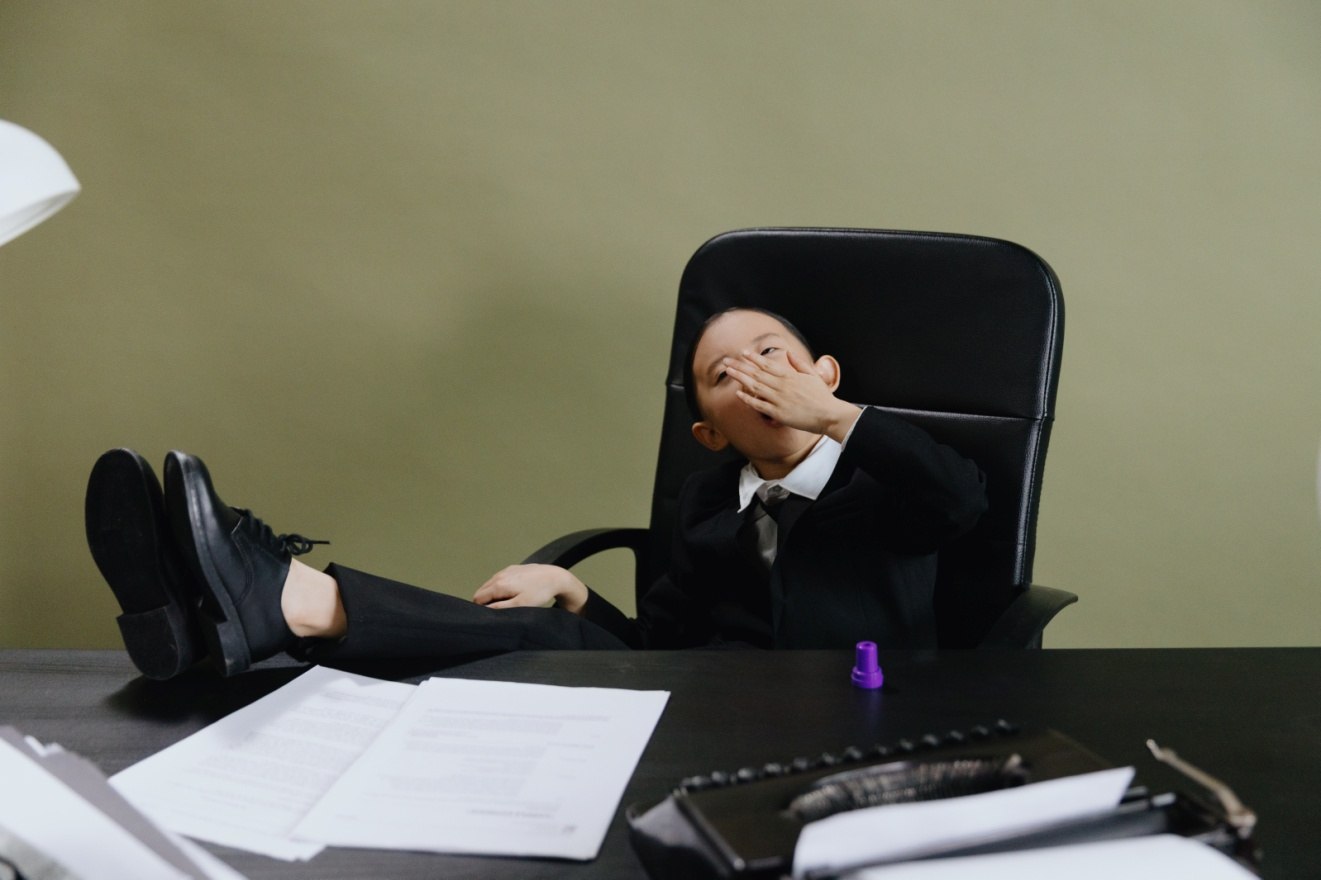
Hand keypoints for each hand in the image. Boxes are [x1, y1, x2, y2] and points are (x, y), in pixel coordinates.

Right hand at [473, 564, 588, 614]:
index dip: (481, 608)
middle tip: (498, 610)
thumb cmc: (538, 593)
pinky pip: (500, 578)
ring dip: (492, 594)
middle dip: (485, 601)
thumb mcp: (520, 605)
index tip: (490, 615)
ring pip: (490, 584)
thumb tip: (485, 610)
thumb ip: (500, 608)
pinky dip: (500, 586)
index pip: (478, 597)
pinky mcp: (513, 568)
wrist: (554, 577)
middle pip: (482, 590)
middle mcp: (500, 575)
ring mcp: (506, 570)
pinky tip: (513, 592)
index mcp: (499, 584)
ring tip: (507, 602)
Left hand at [724, 348, 861, 441]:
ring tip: (728, 372)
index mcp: (790, 376)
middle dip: (740, 366)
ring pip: (755, 387)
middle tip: (726, 361)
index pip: (768, 364)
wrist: (829, 415)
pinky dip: (748, 400)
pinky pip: (760, 406)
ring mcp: (779, 399)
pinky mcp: (779, 413)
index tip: (742, 352)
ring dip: (740, 378)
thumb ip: (799, 364)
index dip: (754, 358)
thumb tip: (788, 352)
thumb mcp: (813, 375)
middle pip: (757, 374)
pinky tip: (738, 394)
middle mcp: (782, 386)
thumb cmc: (822, 396)